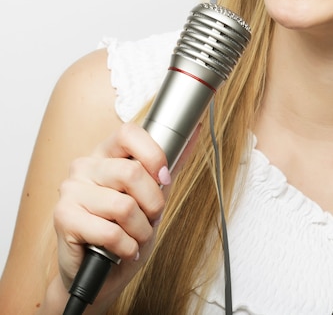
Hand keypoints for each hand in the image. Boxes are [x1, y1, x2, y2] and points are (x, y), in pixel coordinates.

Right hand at [52, 122, 170, 307]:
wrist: (99, 275)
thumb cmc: (126, 230)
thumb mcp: (152, 193)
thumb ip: (170, 164)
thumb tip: (197, 130)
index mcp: (105, 153)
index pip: (129, 132)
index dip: (153, 155)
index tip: (164, 177)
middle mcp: (84, 166)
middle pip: (132, 172)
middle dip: (153, 203)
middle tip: (151, 218)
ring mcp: (71, 191)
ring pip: (124, 206)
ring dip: (141, 230)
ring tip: (136, 237)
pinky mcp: (63, 218)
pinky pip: (110, 232)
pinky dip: (127, 246)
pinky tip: (124, 249)